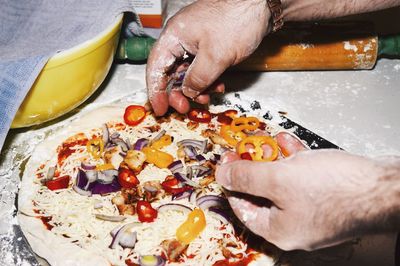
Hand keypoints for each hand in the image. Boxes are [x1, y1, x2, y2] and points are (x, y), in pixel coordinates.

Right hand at [146, 0, 270, 115]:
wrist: (261, 5)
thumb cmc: (237, 20)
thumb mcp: (215, 57)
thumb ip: (197, 78)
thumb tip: (187, 92)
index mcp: (175, 36)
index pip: (156, 67)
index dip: (155, 90)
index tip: (160, 108)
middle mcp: (182, 38)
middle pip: (171, 71)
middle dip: (177, 92)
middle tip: (184, 108)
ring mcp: (196, 41)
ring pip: (188, 72)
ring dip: (195, 89)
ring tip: (205, 99)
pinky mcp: (210, 45)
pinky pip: (202, 68)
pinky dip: (208, 80)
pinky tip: (218, 87)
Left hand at [216, 149, 397, 250]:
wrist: (385, 187)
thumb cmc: (337, 189)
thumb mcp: (279, 179)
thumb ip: (247, 177)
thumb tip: (222, 174)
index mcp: (278, 229)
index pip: (242, 207)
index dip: (231, 182)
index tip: (228, 161)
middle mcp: (295, 224)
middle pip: (263, 193)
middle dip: (255, 167)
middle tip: (248, 148)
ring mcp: (313, 211)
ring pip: (283, 183)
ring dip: (274, 160)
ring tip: (268, 141)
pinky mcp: (328, 197)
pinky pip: (303, 178)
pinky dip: (295, 160)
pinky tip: (289, 142)